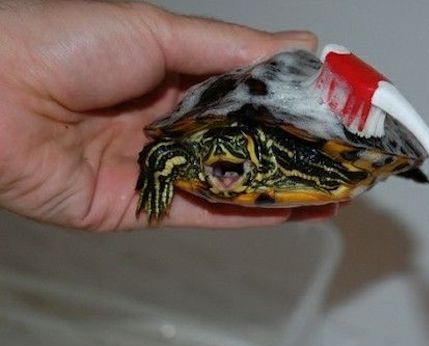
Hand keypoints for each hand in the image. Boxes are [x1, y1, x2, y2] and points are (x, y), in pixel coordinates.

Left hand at [0, 0, 329, 230]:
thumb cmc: (64, 47)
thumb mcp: (158, 32)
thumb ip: (231, 48)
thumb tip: (298, 47)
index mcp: (176, 74)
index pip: (251, 91)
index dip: (294, 99)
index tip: (338, 106)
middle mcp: (173, 122)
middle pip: (248, 140)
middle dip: (298, 148)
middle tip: (347, 154)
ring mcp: (162, 166)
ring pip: (235, 179)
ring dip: (286, 186)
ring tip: (337, 188)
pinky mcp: (146, 206)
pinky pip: (208, 211)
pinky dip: (254, 214)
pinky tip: (296, 210)